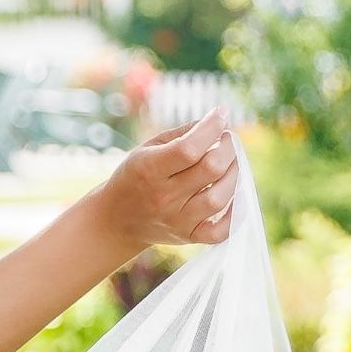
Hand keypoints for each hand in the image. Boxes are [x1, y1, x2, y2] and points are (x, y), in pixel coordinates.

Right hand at [91, 109, 242, 253]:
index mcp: (149, 169)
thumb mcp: (146, 149)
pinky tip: (232, 196)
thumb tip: (216, 123)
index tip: (221, 115)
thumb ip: (181, 134)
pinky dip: (234, 215)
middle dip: (228, 148)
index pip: (189, 148)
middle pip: (211, 169)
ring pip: (220, 197)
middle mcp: (164, 196)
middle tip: (227, 140)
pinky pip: (220, 232)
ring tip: (230, 162)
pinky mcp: (187, 236)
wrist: (116, 220)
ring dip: (234, 174)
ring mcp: (177, 220)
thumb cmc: (135, 176)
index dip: (211, 128)